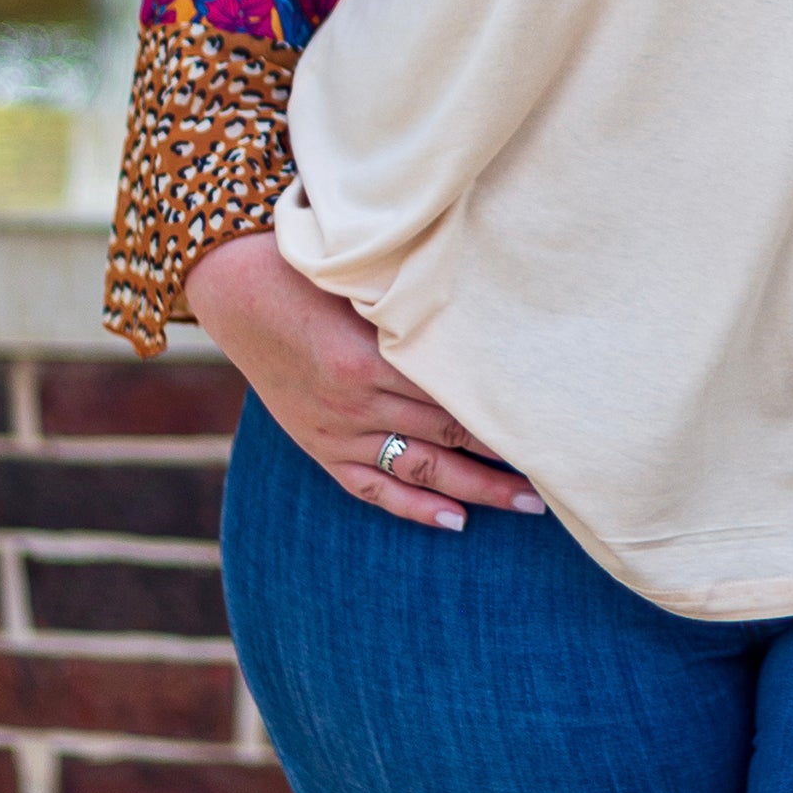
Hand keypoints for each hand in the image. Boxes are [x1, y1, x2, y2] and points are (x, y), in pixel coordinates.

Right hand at [185, 230, 544, 530]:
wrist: (237, 292)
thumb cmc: (311, 271)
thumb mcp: (365, 282)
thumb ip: (417, 307)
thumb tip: (486, 322)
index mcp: (370, 355)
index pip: (453, 395)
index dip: (503, 413)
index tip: (548, 423)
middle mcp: (355, 400)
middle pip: (447, 437)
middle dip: (504, 459)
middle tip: (556, 473)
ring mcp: (335, 430)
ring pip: (418, 469)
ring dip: (475, 489)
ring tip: (527, 504)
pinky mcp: (319, 447)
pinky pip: (370, 488)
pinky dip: (414, 507)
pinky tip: (455, 520)